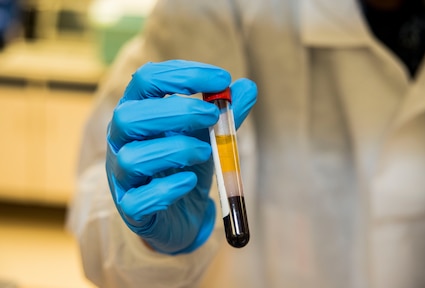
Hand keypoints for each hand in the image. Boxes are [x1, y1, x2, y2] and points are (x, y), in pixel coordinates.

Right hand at [106, 60, 256, 253]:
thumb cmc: (188, 165)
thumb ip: (225, 114)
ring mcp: (121, 176)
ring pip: (132, 158)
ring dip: (176, 150)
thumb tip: (248, 87)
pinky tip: (190, 182)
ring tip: (206, 151)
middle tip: (212, 116)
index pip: (147, 80)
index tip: (222, 80)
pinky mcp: (130, 208)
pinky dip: (167, 189)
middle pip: (129, 116)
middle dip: (176, 112)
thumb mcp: (207, 135)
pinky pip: (138, 200)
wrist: (181, 213)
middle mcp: (121, 141)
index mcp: (139, 112)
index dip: (183, 74)